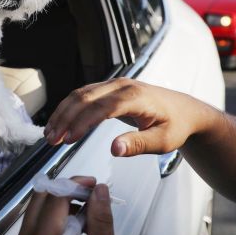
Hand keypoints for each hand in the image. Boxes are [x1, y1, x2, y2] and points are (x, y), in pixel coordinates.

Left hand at [12, 177, 117, 234]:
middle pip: (41, 198)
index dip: (75, 184)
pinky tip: (73, 229)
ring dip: (59, 204)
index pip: (55, 197)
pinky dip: (52, 219)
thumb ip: (100, 221)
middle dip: (66, 191)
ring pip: (35, 209)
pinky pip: (33, 225)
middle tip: (92, 198)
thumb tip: (99, 190)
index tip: (95, 185)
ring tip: (86, 217)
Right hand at [44, 78, 213, 156]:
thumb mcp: (163, 141)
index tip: (67, 139)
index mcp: (135, 96)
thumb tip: (114, 149)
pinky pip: (85, 94)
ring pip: (81, 94)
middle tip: (51, 140)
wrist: (185, 111)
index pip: (101, 107)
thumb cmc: (176, 125)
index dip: (82, 123)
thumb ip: (139, 145)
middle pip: (85, 97)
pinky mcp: (110, 88)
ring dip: (63, 112)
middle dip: (65, 118)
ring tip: (50, 134)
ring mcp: (115, 84)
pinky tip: (61, 123)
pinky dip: (70, 108)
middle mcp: (122, 85)